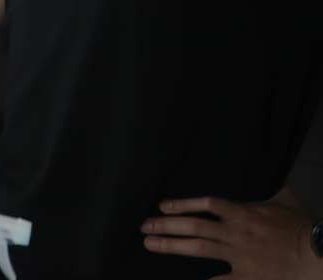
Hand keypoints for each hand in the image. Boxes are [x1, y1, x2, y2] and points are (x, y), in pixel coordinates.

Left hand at [143, 196, 320, 278]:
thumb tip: (278, 179)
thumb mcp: (288, 201)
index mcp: (243, 213)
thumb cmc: (303, 228)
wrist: (317, 254)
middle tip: (144, 227)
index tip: (163, 207)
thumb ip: (276, 191)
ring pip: (199, 248)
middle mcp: (235, 232)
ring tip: (150, 244)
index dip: (182, 204)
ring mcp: (238, 255)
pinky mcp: (246, 276)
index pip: (206, 204)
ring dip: (172, 245)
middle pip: (194, 226)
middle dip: (166, 225)